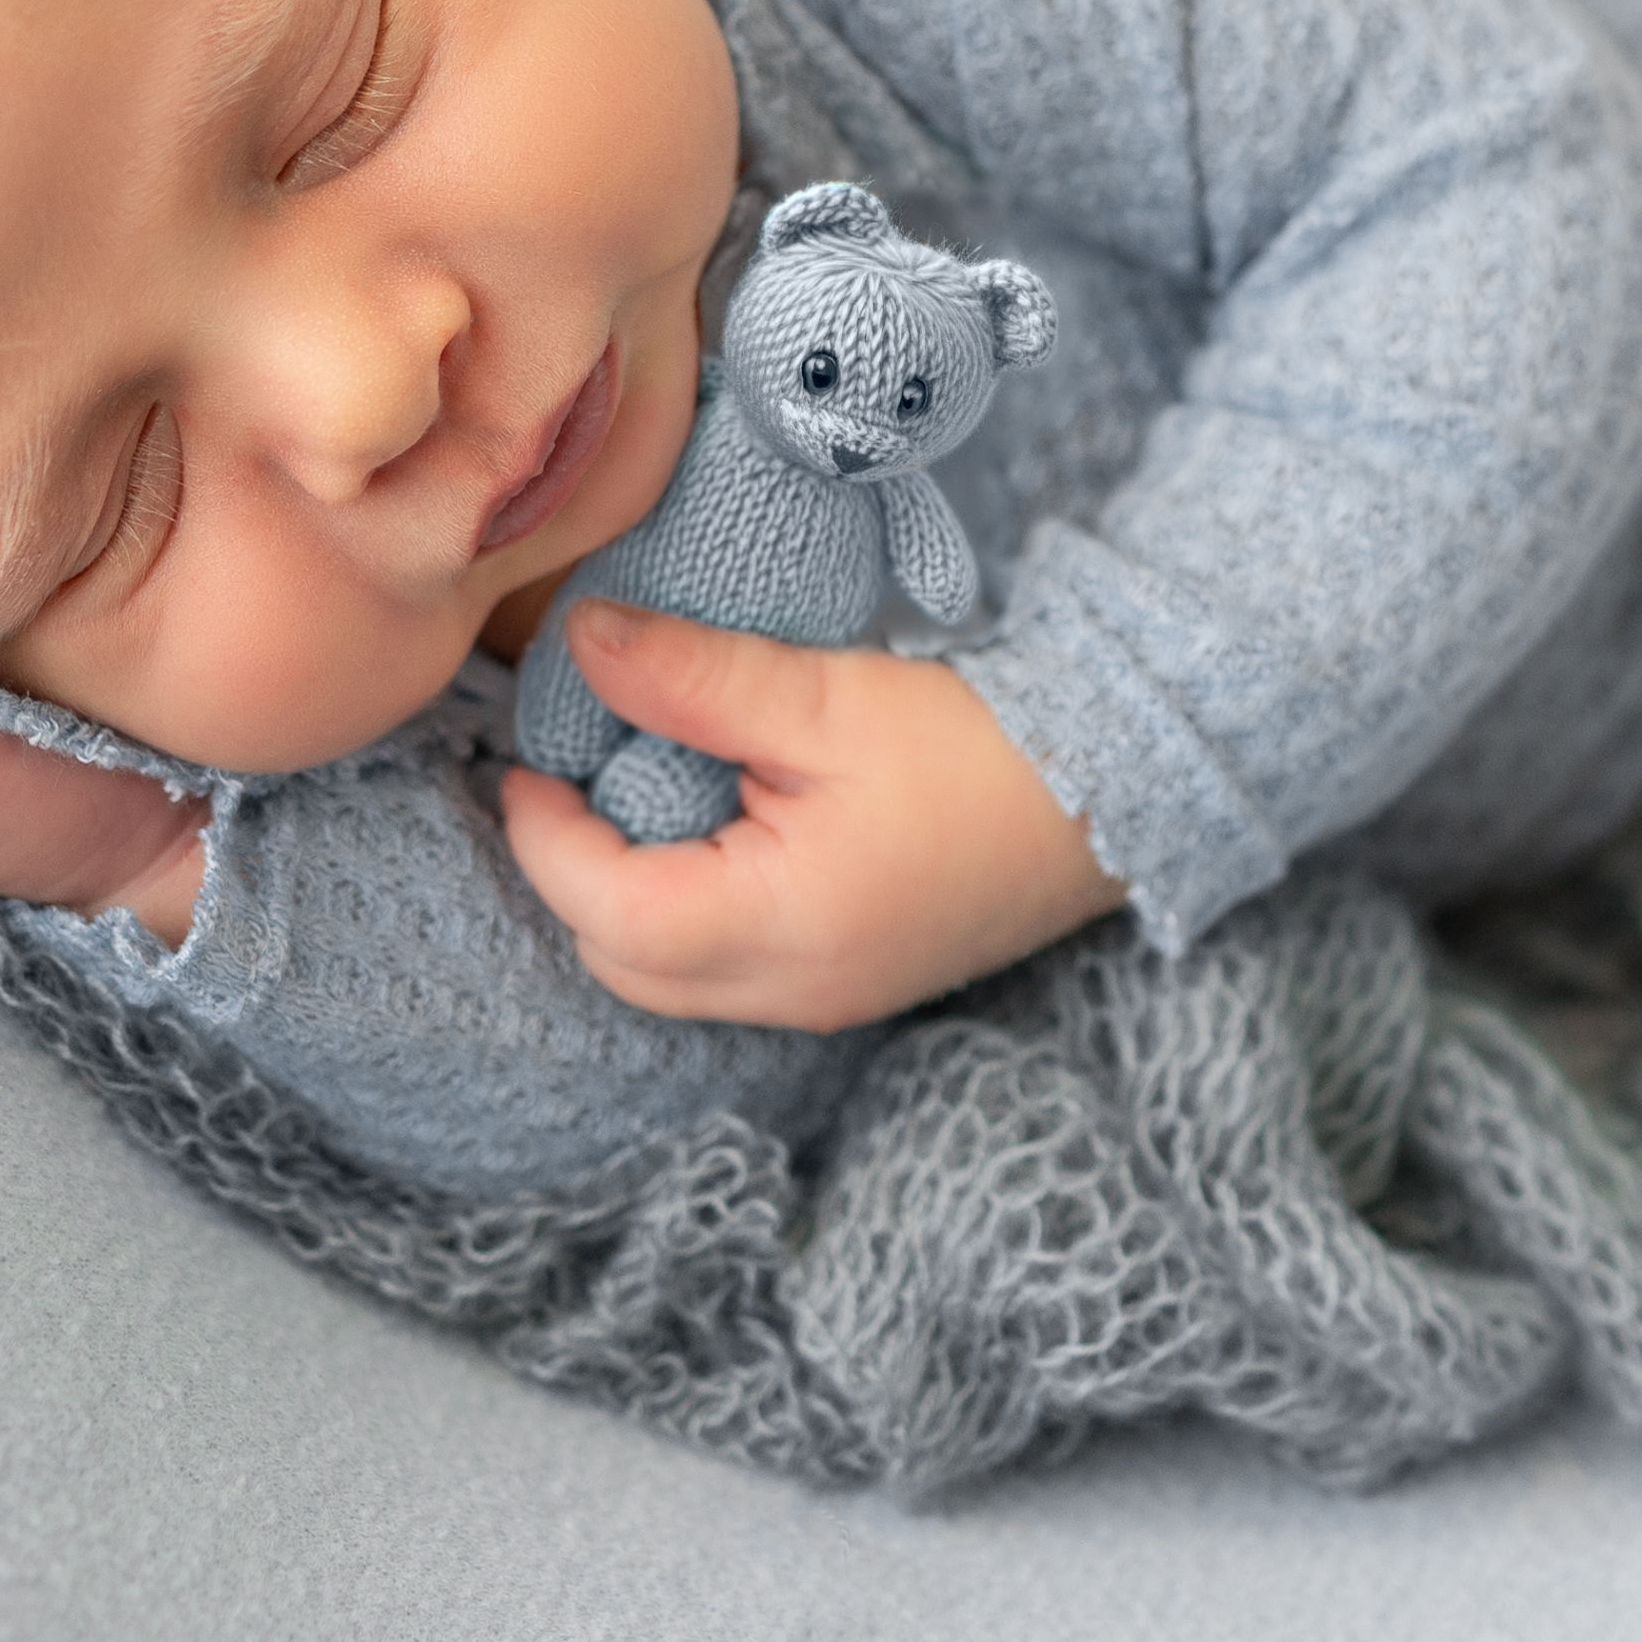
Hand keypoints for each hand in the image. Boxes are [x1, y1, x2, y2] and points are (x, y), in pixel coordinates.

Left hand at [499, 602, 1122, 1033]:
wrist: (1114, 795)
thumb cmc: (981, 747)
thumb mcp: (825, 697)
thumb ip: (695, 679)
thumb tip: (580, 644)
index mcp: (779, 926)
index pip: (604, 909)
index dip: (542, 834)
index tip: (527, 756)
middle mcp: (792, 990)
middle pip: (623, 965)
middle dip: (573, 876)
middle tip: (568, 775)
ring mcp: (824, 997)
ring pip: (669, 979)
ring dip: (628, 900)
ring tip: (633, 797)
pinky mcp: (849, 981)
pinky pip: (726, 971)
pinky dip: (687, 910)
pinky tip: (707, 830)